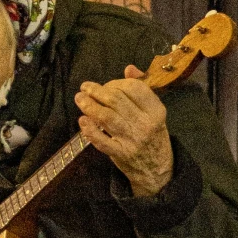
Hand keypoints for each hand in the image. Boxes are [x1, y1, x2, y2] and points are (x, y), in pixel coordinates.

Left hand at [75, 63, 174, 197]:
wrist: (158, 169)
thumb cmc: (153, 134)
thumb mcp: (154, 112)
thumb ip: (142, 89)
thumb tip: (129, 69)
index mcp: (155, 110)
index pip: (133, 88)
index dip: (116, 82)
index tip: (106, 85)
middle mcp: (145, 124)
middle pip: (117, 100)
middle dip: (97, 91)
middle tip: (85, 87)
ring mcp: (132, 140)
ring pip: (107, 118)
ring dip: (89, 106)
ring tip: (79, 98)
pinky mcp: (121, 154)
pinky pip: (102, 141)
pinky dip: (90, 130)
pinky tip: (82, 121)